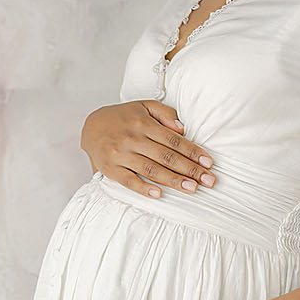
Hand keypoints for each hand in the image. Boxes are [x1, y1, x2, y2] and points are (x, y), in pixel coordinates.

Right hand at [82, 100, 214, 197]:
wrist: (90, 126)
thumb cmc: (123, 117)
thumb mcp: (144, 106)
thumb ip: (165, 113)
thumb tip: (183, 128)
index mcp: (143, 124)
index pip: (174, 141)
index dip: (193, 152)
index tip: (209, 163)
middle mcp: (132, 139)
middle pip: (166, 157)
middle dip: (190, 170)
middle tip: (208, 180)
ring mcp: (120, 155)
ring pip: (151, 170)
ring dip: (173, 180)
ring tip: (192, 188)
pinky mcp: (110, 169)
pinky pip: (128, 180)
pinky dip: (143, 188)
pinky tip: (159, 193)